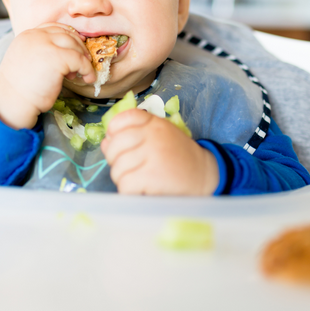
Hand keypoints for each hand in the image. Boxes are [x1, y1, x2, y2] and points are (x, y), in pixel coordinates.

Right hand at [0, 23, 95, 128]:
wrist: (14, 101)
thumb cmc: (20, 87)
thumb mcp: (26, 60)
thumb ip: (41, 51)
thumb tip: (64, 52)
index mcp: (27, 35)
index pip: (53, 27)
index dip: (68, 36)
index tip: (76, 46)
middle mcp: (36, 36)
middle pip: (66, 34)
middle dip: (78, 47)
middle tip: (83, 61)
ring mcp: (46, 45)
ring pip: (74, 45)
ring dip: (82, 58)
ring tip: (81, 72)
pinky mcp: (57, 58)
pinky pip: (79, 60)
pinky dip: (87, 69)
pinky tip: (88, 78)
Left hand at [100, 109, 218, 195]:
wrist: (204, 175)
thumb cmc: (178, 155)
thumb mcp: (159, 135)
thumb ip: (133, 134)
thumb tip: (105, 142)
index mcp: (153, 123)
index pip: (121, 119)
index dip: (114, 133)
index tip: (122, 144)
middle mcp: (152, 135)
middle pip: (114, 146)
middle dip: (116, 161)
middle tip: (130, 168)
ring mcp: (152, 155)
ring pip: (117, 169)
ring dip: (124, 179)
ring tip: (140, 179)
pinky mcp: (152, 176)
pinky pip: (125, 185)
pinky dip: (130, 191)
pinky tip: (142, 189)